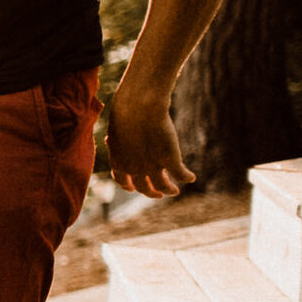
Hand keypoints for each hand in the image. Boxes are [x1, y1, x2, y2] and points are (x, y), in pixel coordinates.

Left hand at [105, 82, 192, 198]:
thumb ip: (116, 142)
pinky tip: (191, 177)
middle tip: (159, 194)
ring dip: (169, 190)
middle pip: (143, 188)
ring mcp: (152, 166)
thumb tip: (110, 142)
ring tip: (174, 191)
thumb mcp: (116, 130)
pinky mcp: (169, 159)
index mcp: (118, 162)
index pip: (122, 181)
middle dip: (151, 192)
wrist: (139, 108)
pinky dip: (186, 177)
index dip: (129, 186)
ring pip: (163, 186)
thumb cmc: (126, 113)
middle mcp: (134, 169)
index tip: (133, 189)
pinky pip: (180, 174)